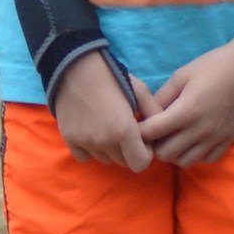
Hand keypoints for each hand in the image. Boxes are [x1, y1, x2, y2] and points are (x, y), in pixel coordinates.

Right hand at [47, 52, 152, 172]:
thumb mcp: (140, 91)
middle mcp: (103, 142)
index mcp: (124, 131)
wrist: (75, 68)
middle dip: (130, 151)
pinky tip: (95, 131)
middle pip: (123, 162)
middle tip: (128, 132)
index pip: (140, 164)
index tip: (144, 139)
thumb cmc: (112, 77)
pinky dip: (92, 149)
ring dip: (112, 150)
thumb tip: (164, 130)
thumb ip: (154, 113)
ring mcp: (84, 143)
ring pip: (105, 159)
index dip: (145, 153)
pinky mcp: (69, 140)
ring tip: (110, 128)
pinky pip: (85, 156)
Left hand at [137, 35, 233, 168]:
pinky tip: (195, 140)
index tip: (141, 124)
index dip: (140, 130)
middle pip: (164, 154)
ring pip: (184, 161)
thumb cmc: (214, 65)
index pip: (150, 133)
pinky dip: (197, 154)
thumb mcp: (181, 75)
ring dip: (175, 152)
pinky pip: (207, 160)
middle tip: (157, 133)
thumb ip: (160, 98)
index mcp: (186, 111)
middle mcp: (201, 129)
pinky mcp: (229, 139)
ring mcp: (217, 137)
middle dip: (155, 145)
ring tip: (175, 138)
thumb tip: (144, 115)